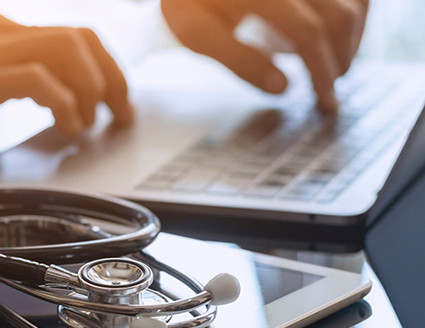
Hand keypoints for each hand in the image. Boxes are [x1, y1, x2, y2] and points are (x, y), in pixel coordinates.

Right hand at [0, 13, 132, 158]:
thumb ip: (15, 84)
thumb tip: (60, 108)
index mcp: (1, 32)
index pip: (73, 35)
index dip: (105, 67)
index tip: (116, 100)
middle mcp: (0, 32)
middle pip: (81, 37)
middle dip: (112, 78)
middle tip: (119, 113)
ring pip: (68, 50)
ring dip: (93, 89)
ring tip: (93, 121)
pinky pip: (38, 80)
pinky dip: (64, 104)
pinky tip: (66, 126)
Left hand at [161, 0, 368, 111]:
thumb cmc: (189, 3)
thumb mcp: (197, 33)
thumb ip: (238, 59)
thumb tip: (283, 88)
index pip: (307, 32)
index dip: (320, 71)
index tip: (324, 101)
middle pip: (338, 16)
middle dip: (339, 60)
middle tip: (329, 92)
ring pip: (353, 2)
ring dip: (350, 39)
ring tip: (330, 68)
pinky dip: (352, 15)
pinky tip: (332, 39)